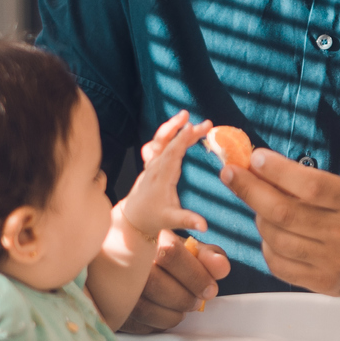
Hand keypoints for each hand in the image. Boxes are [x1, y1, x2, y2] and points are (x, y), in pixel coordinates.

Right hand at [121, 230, 230, 332]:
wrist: (125, 251)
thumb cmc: (160, 250)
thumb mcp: (185, 246)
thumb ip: (207, 255)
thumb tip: (221, 267)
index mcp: (144, 236)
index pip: (170, 253)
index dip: (196, 275)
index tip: (210, 289)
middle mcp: (123, 258)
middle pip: (156, 284)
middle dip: (185, 298)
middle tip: (196, 301)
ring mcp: (113, 284)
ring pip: (145, 308)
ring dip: (173, 314)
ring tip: (182, 308)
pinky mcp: (110, 307)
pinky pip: (136, 323)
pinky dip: (156, 324)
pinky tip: (164, 313)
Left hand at [122, 110, 214, 240]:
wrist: (133, 218)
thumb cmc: (152, 218)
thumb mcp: (171, 220)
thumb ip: (187, 221)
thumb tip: (205, 226)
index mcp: (161, 177)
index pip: (172, 153)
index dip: (183, 139)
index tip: (194, 127)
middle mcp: (155, 167)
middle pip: (169, 143)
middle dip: (185, 131)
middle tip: (206, 123)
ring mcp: (152, 164)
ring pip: (159, 140)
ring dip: (171, 126)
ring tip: (185, 114)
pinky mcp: (152, 164)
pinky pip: (157, 144)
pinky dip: (166, 133)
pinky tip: (175, 127)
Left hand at [218, 149, 339, 296]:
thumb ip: (305, 179)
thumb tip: (256, 165)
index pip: (310, 185)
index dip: (278, 171)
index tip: (254, 158)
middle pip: (284, 212)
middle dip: (250, 190)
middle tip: (230, 173)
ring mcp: (332, 262)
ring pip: (276, 237)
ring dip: (258, 217)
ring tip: (259, 205)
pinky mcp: (320, 282)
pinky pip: (277, 262)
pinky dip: (266, 244)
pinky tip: (271, 233)